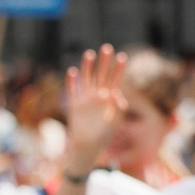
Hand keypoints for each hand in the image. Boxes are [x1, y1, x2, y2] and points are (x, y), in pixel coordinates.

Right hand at [63, 45, 125, 172]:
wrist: (89, 146)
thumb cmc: (104, 136)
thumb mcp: (115, 121)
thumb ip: (117, 108)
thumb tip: (116, 95)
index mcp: (110, 99)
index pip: (115, 80)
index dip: (118, 69)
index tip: (122, 57)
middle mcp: (98, 96)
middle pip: (101, 75)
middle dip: (104, 62)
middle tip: (107, 48)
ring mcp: (86, 99)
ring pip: (86, 79)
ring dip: (87, 67)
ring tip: (90, 54)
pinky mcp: (75, 105)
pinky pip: (72, 91)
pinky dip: (71, 82)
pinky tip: (72, 72)